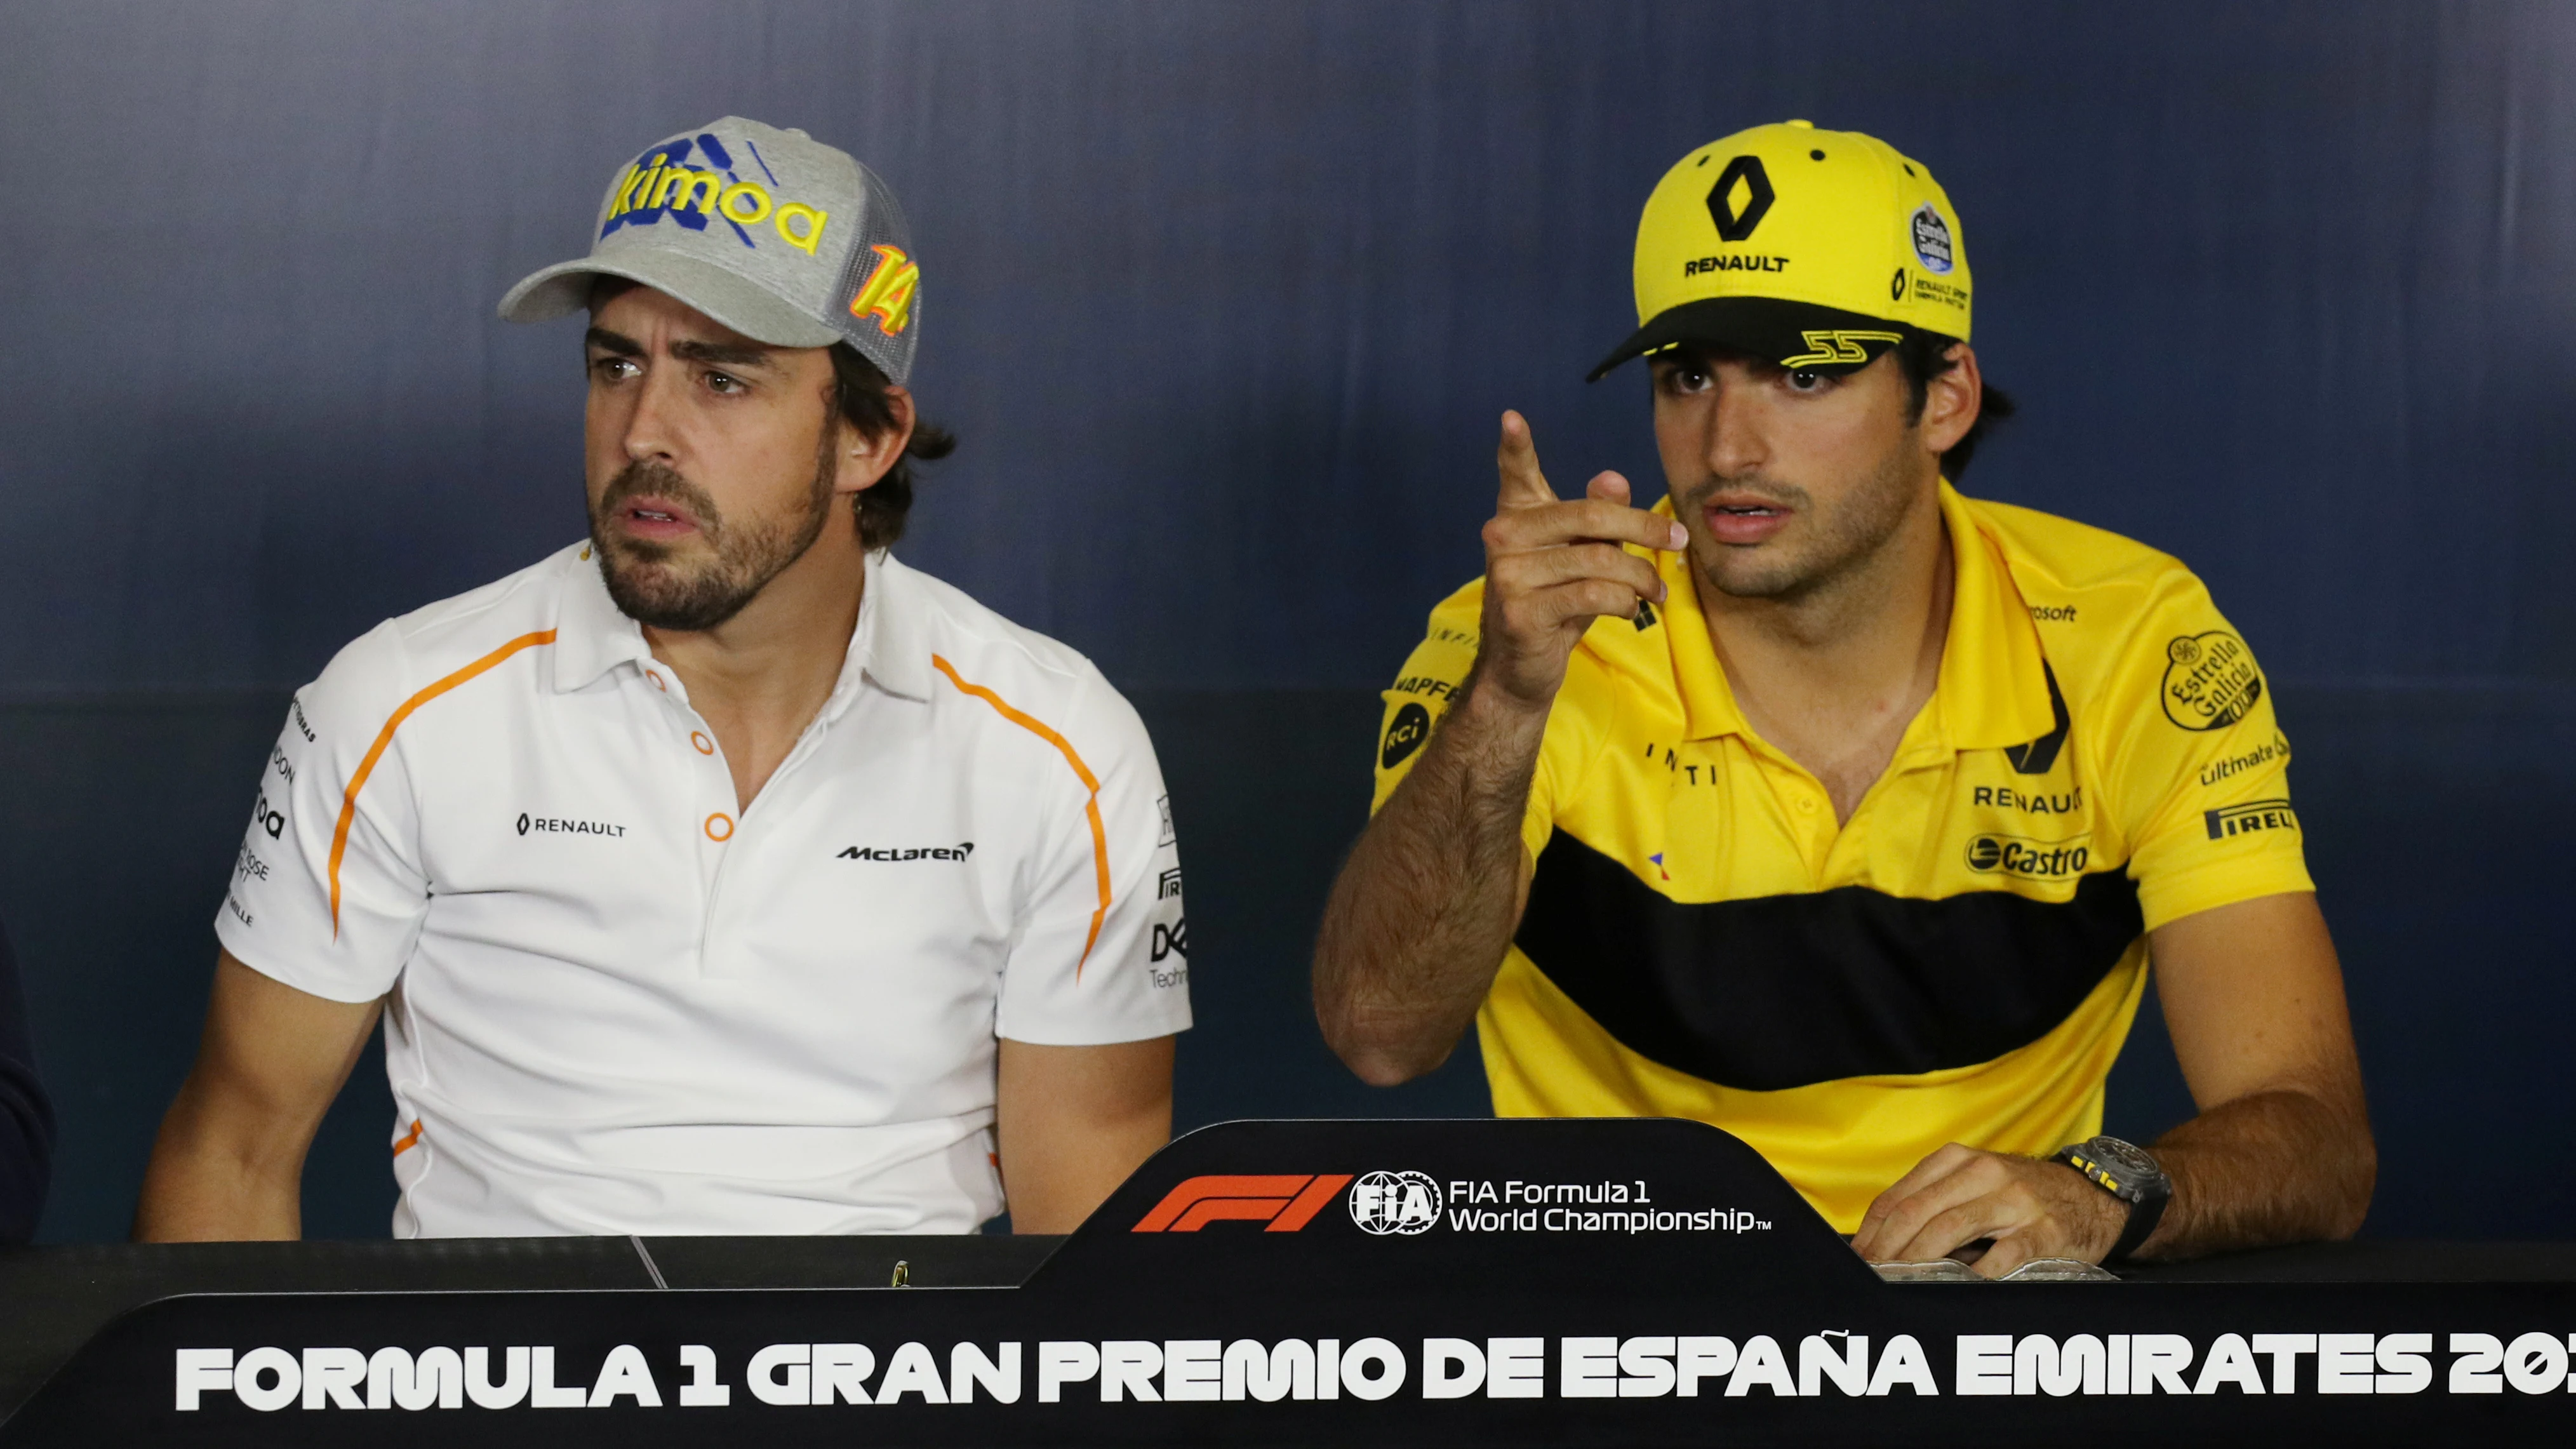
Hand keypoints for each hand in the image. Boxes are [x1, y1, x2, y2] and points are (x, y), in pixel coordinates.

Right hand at [1474, 411, 1688, 711]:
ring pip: (1599, 560)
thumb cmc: (1557, 606)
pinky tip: (1632, 609)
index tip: (1512, 417)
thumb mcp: (1583, 558)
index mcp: (1517, 517)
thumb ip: (1599, 519)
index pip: (1516, 475)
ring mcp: (1508, 575)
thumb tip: (1613, 479)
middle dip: (1644, 528)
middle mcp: (1504, 538)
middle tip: (1678, 540)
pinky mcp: (1521, 612)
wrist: (1522, 671)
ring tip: (1657, 591)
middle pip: (1590, 516)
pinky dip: (1624, 602)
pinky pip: (1592, 595)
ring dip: (1641, 577)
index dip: (1514, 446)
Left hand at [1848, 1143, 2128, 1277]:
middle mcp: (1982, 1173)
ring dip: (1919, 1259)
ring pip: (1952, 1227)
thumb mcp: (1972, 1184)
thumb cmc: (2018, 1196)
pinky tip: (1962, 1285)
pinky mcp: (2043, 1230)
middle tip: (1872, 1278)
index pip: (1897, 1197)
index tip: (1857, 1260)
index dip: (1872, 1232)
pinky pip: (2005, 1253)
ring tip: (1901, 1282)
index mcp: (1956, 1161)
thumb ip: (1932, 1203)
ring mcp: (2014, 1200)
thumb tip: (1880, 1244)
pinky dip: (1980, 1272)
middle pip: (1917, 1212)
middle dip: (1887, 1249)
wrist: (2090, 1196)